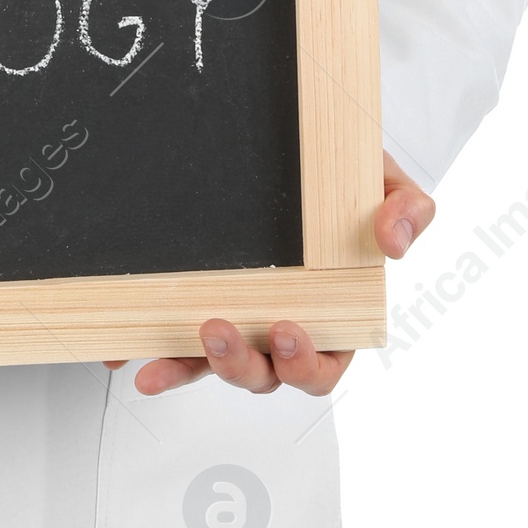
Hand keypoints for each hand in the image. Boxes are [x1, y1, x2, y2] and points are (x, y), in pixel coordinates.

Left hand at [106, 152, 432, 398]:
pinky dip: (148, 351)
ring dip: (189, 367)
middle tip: (219, 330)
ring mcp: (238, 320)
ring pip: (213, 366)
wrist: (307, 150)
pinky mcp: (197, 305)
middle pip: (265, 377)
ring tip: (163, 357)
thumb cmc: (349, 179)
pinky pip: (171, 338)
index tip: (284, 331)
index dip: (303, 363)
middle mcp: (282, 328)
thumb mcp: (386, 184)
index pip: (323, 365)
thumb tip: (395, 240)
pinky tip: (121, 351)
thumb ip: (406, 209)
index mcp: (334, 317)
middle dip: (240, 365)